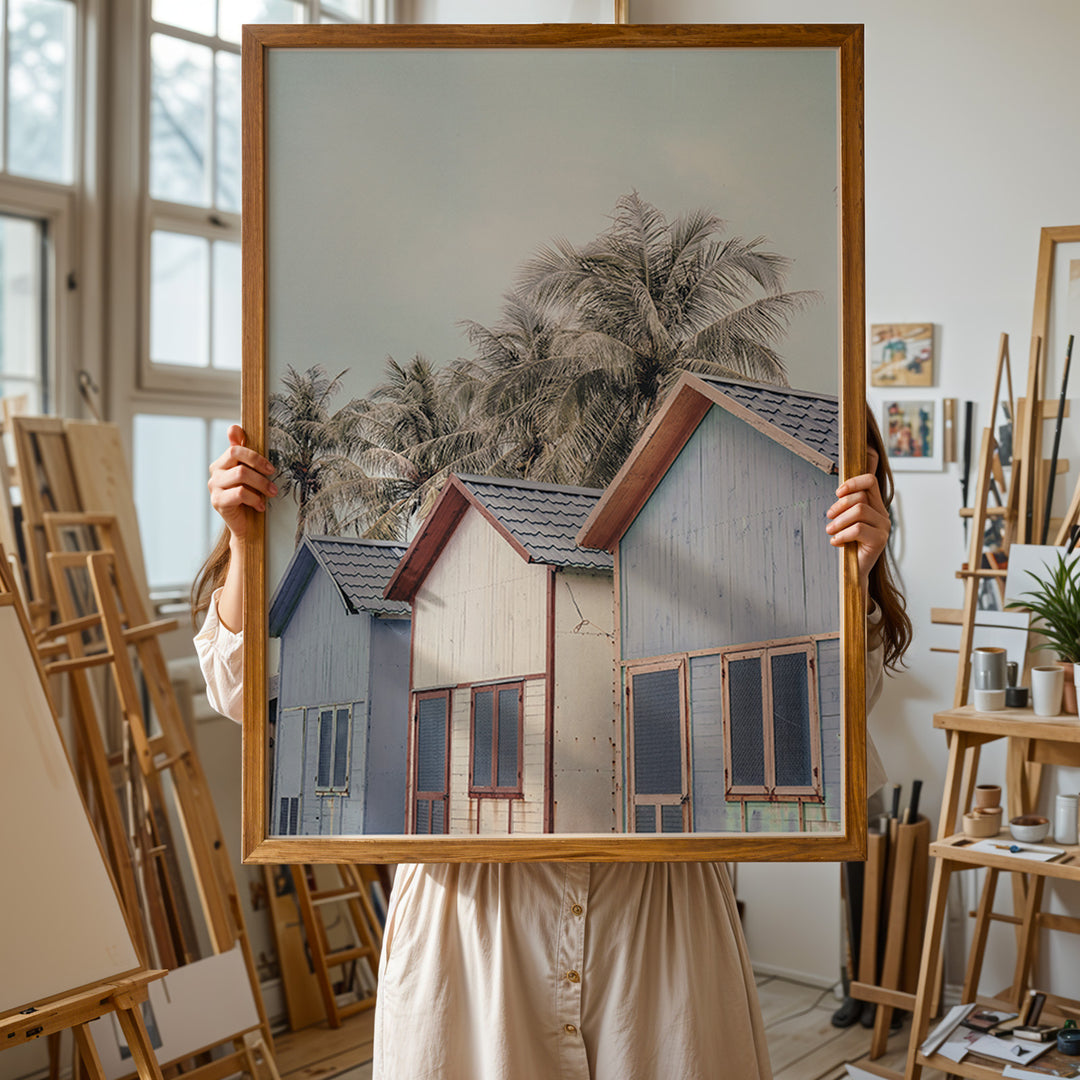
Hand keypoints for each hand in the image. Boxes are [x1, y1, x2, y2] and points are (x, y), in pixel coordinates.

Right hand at [208, 425, 276, 540]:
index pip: (235, 448)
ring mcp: (214, 487)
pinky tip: (260, 506)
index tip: (270, 467)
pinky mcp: (217, 502)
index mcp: (222, 463)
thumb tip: (234, 427)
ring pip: (241, 474)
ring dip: (261, 484)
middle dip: (260, 466)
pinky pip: (240, 493)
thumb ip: (244, 453)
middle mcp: (215, 473)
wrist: (246, 526)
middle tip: (273, 477)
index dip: (253, 454)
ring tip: (271, 493)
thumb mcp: (250, 474)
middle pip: (236, 456)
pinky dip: (255, 498)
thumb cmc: (250, 497)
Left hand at [826, 447, 889, 594]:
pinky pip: (858, 529)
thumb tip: (840, 491)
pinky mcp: (880, 540)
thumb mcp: (846, 521)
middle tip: (829, 517)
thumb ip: (847, 506)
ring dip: (839, 521)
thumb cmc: (849, 544)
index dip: (853, 482)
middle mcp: (883, 515)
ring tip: (830, 531)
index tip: (837, 493)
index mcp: (876, 506)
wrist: (854, 570)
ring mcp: (884, 528)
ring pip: (859, 511)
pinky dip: (842, 534)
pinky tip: (836, 542)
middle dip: (839, 506)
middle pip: (861, 497)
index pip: (871, 481)